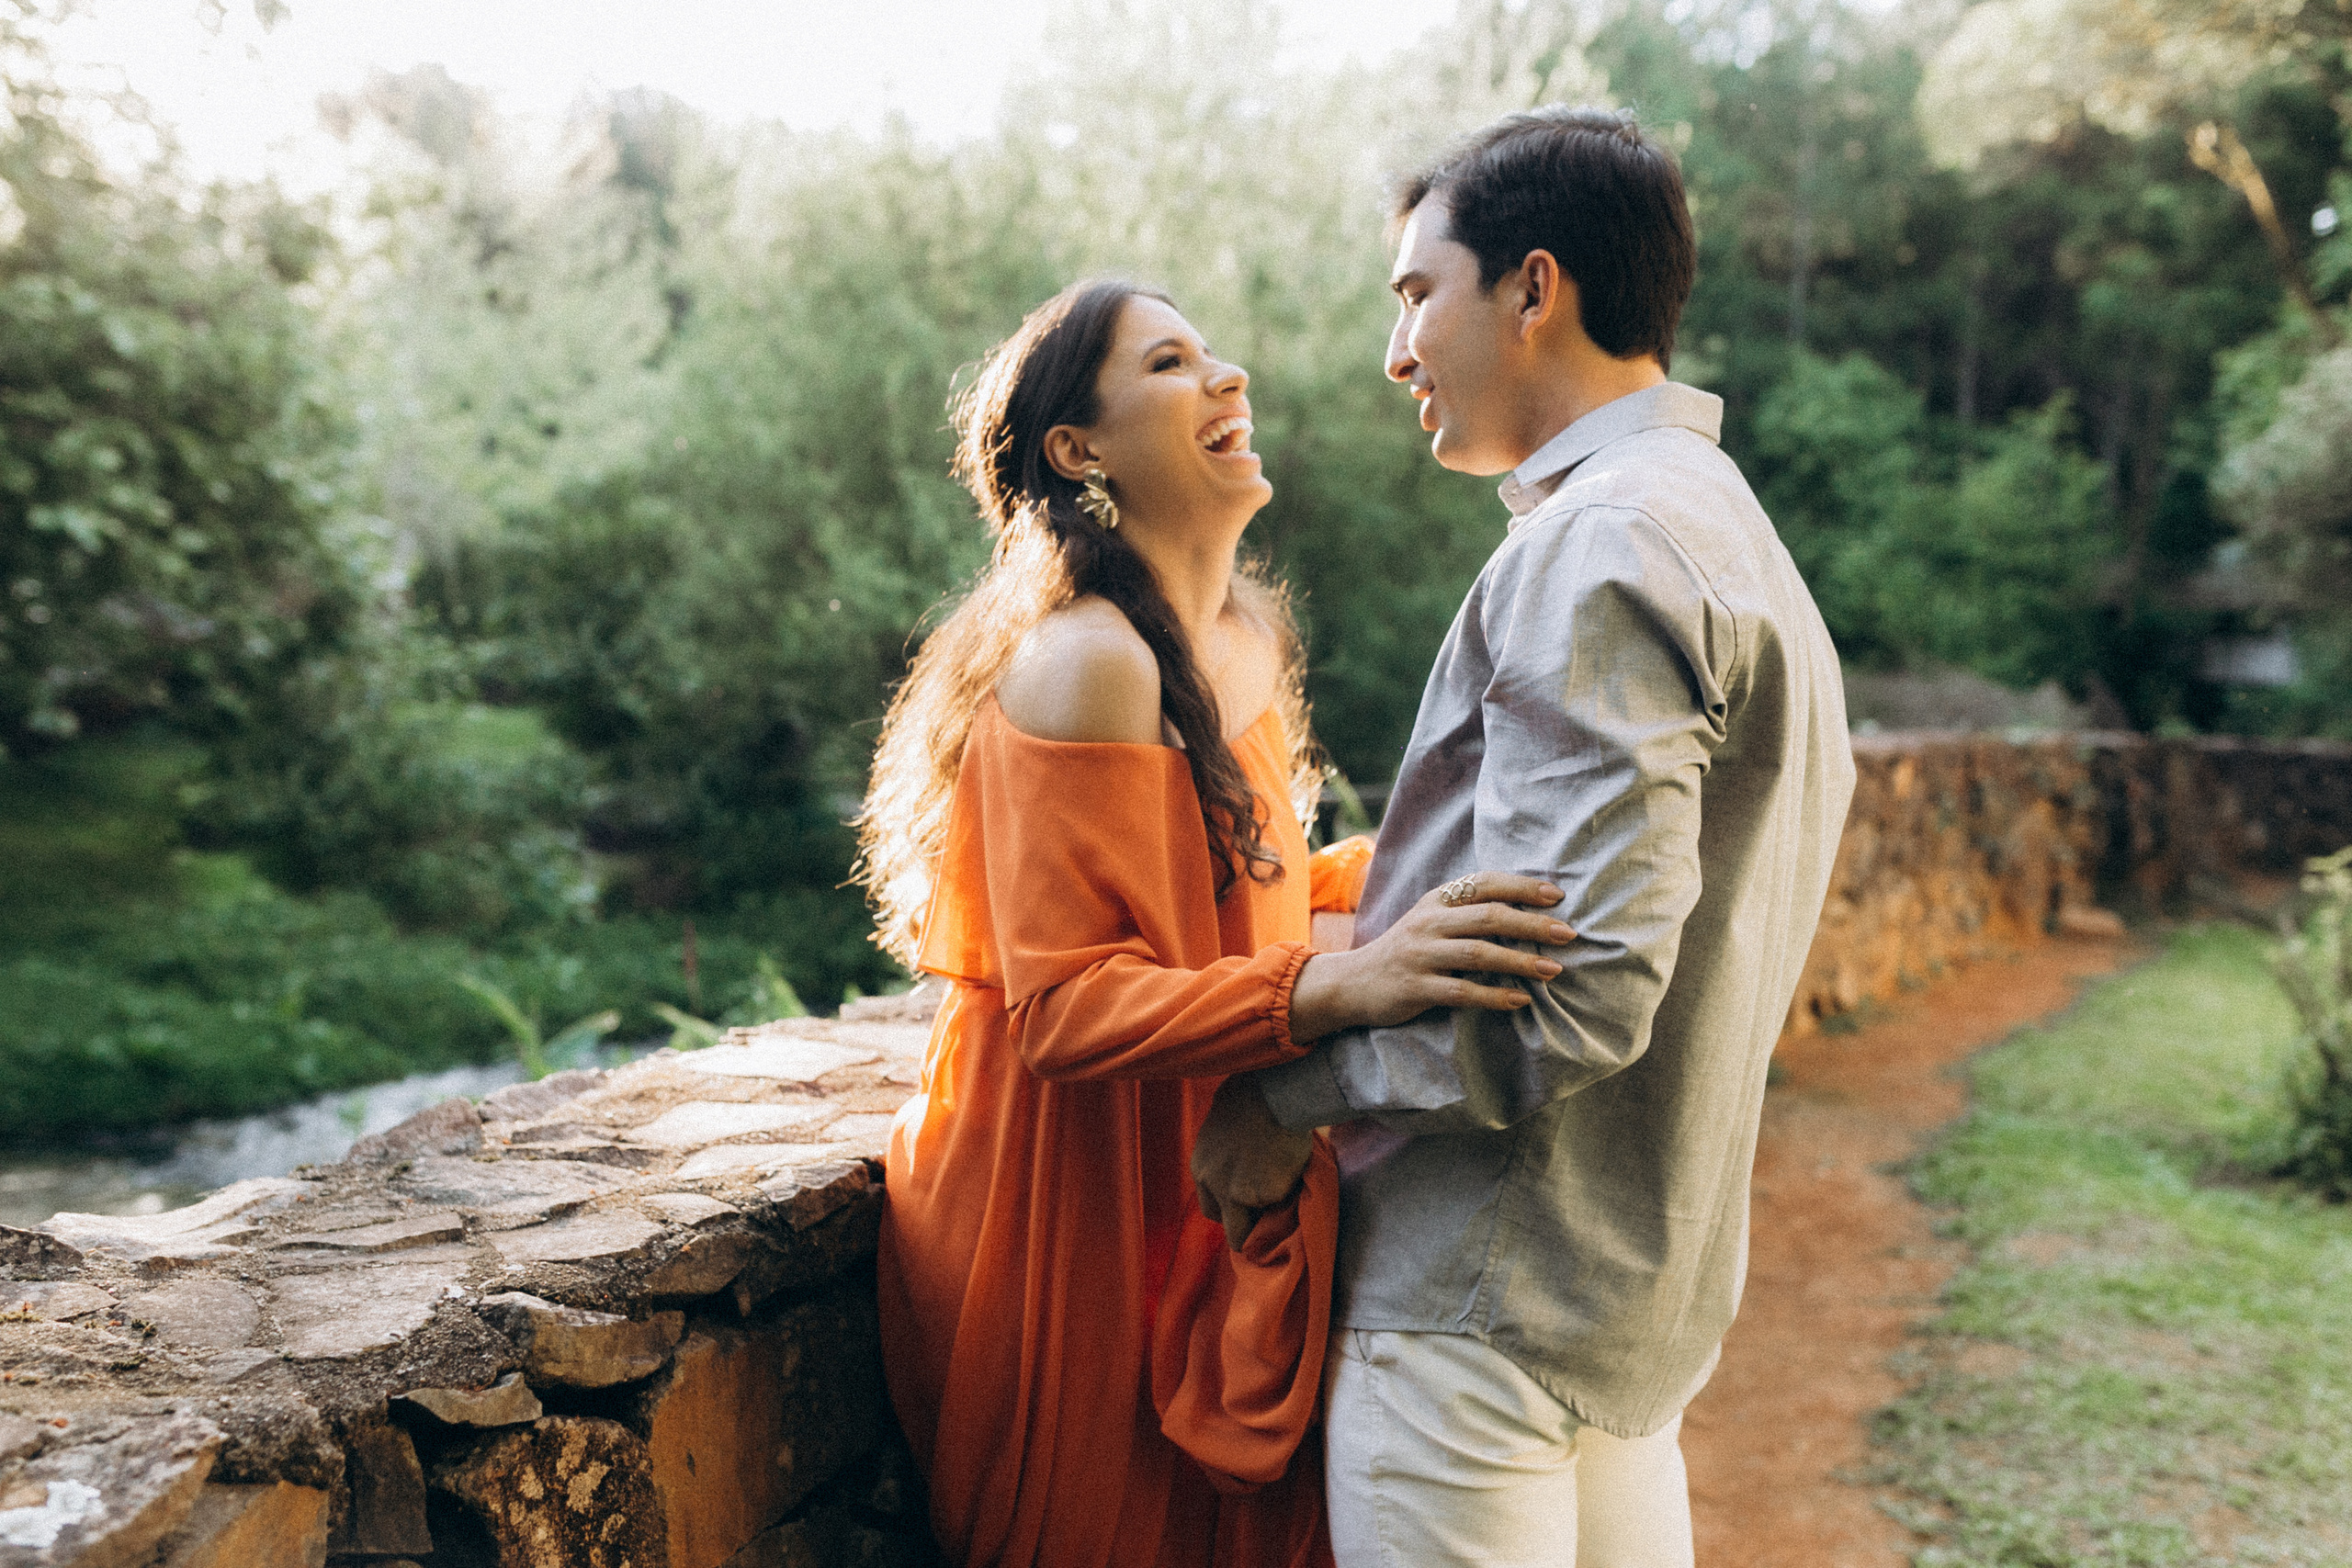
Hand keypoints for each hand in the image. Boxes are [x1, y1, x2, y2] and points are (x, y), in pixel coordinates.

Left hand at [1192, 1075, 1312, 1248]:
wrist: (1271, 1092)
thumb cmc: (1248, 1096)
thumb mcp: (1220, 1129)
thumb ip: (1223, 1158)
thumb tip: (1237, 1166)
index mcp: (1200, 1169)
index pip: (1210, 1208)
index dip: (1231, 1210)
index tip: (1246, 1208)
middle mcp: (1214, 1185)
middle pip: (1229, 1227)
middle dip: (1247, 1227)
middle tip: (1267, 1216)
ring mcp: (1240, 1193)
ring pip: (1254, 1226)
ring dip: (1268, 1218)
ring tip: (1284, 1192)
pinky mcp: (1268, 1193)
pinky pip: (1282, 1201)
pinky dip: (1289, 1192)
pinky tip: (1292, 1168)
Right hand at [1289, 872, 1572, 1041]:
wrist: (1352, 983)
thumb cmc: (1407, 952)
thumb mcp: (1431, 921)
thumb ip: (1468, 912)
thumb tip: (1528, 910)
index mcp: (1437, 901)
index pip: (1485, 883)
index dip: (1522, 886)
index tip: (1558, 896)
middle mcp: (1429, 922)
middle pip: (1489, 916)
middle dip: (1533, 924)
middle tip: (1568, 934)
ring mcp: (1420, 955)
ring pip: (1478, 953)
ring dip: (1520, 961)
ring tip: (1554, 970)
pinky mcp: (1414, 987)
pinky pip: (1461, 991)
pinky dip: (1494, 996)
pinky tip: (1520, 1001)